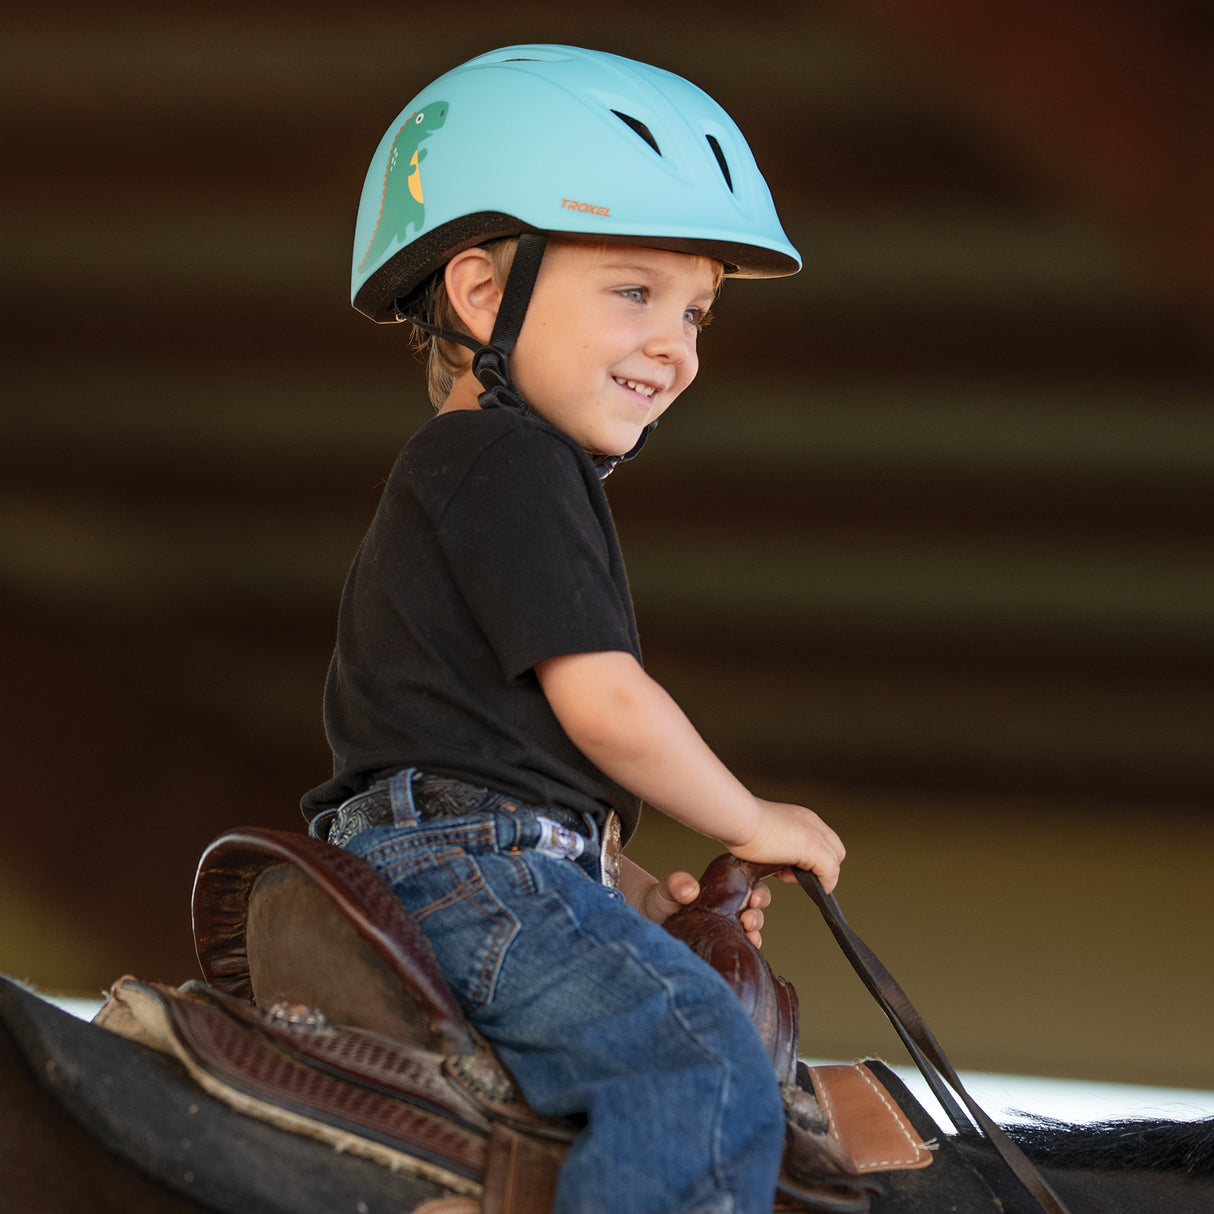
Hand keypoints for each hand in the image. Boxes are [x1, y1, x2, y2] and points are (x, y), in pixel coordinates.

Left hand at [637, 870, 771, 948]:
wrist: (647, 922)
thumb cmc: (661, 901)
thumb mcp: (667, 888)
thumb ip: (677, 884)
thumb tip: (690, 889)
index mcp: (725, 891)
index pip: (751, 888)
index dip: (759, 892)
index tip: (754, 898)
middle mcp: (730, 911)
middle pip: (755, 912)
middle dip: (758, 916)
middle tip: (749, 920)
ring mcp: (726, 931)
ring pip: (751, 934)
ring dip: (755, 936)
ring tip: (749, 937)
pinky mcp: (719, 949)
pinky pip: (738, 952)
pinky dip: (745, 953)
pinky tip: (743, 954)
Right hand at [730, 799, 845, 893]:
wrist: (739, 819)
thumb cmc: (740, 826)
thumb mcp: (763, 834)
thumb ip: (775, 845)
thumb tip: (774, 863)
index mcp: (800, 817)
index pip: (820, 840)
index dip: (809, 857)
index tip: (788, 865)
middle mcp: (812, 823)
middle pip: (833, 850)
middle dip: (817, 867)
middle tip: (791, 872)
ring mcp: (815, 835)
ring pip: (834, 862)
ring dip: (815, 876)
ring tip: (787, 876)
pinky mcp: (813, 849)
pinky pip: (830, 874)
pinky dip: (820, 884)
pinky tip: (796, 881)